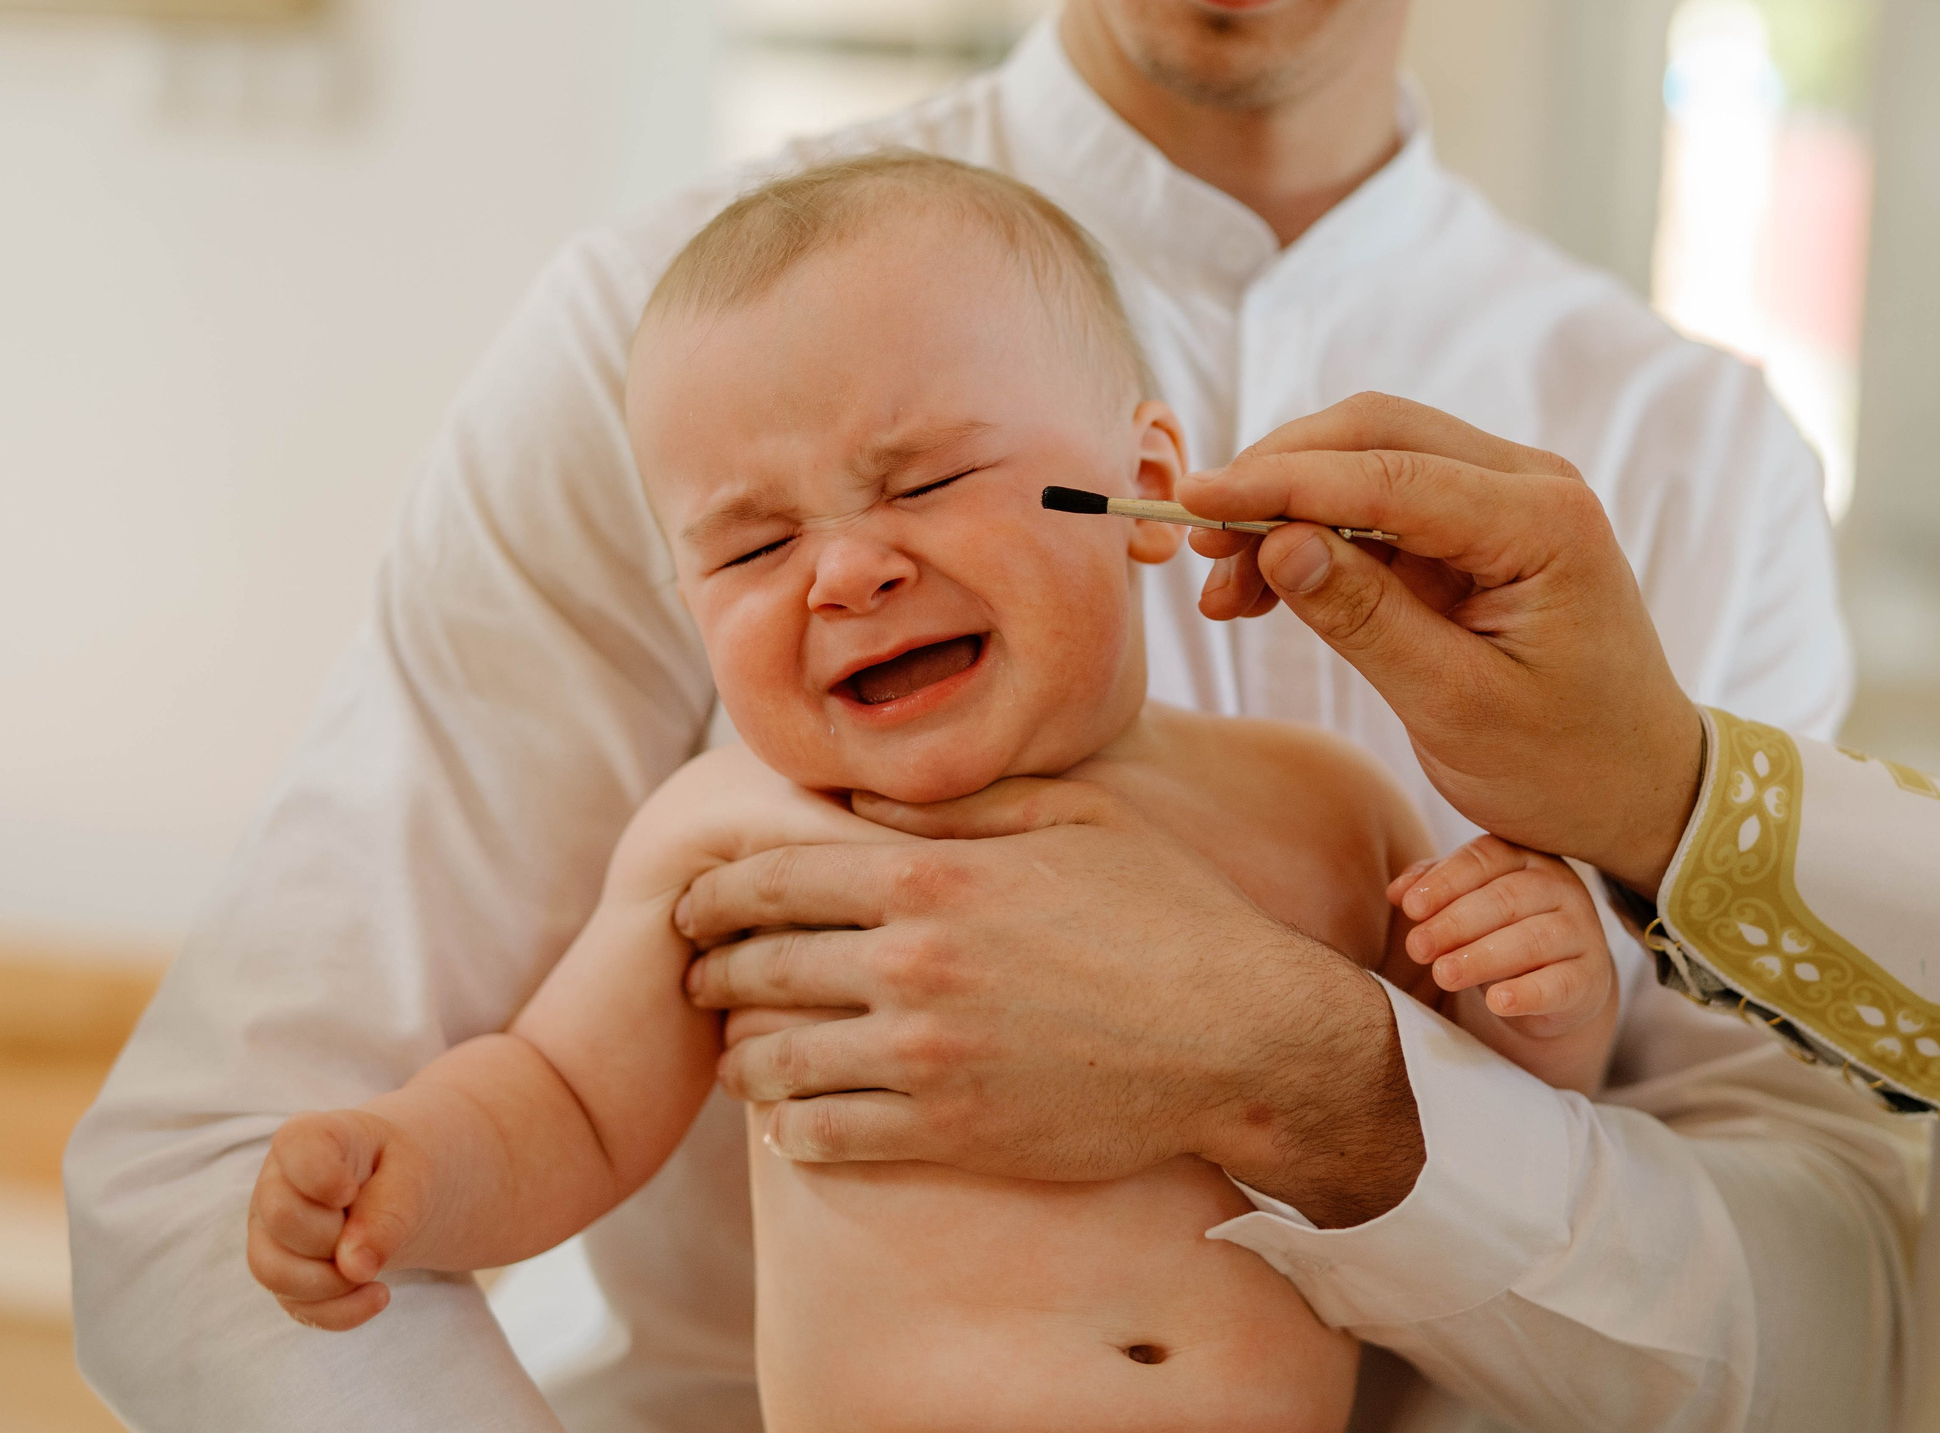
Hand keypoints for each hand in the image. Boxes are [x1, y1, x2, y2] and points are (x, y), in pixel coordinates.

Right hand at [246, 1110, 434, 1331]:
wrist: (396, 1188)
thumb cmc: (399, 1167)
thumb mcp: (412, 1173)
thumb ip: (389, 1211)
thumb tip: (355, 1268)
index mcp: (307, 1138)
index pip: (294, 1147)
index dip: (323, 1176)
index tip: (353, 1191)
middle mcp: (274, 1184)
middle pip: (282, 1218)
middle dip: (336, 1234)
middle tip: (372, 1227)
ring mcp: (269, 1233)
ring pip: (272, 1271)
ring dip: (334, 1281)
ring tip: (376, 1269)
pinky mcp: (282, 1274)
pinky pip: (295, 1306)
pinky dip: (341, 1311)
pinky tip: (379, 1295)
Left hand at [674, 777, 1423, 1227]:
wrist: (1243, 1038)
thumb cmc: (1170, 913)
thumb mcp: (1074, 819)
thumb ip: (958, 804)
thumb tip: (860, 800)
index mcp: (933, 875)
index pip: (775, 877)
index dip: (717, 892)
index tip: (697, 902)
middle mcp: (913, 963)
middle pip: (760, 967)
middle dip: (713, 970)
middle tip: (698, 977)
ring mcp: (925, 1056)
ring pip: (777, 1061)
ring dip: (740, 1057)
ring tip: (736, 1055)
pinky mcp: (948, 1133)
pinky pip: (825, 1139)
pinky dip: (790, 1130)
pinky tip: (790, 1122)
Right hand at [1180, 393, 1703, 895]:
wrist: (1642, 787)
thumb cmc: (1568, 764)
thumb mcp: (1457, 708)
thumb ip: (1366, 620)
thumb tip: (1279, 544)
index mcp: (1546, 523)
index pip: (1391, 474)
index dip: (1282, 483)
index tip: (1193, 501)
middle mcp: (1532, 484)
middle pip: (1375, 435)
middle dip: (1277, 481)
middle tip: (1198, 544)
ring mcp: (1507, 498)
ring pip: (1369, 462)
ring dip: (1289, 511)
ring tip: (1224, 590)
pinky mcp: (1480, 527)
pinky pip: (1382, 508)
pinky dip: (1318, 539)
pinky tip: (1264, 591)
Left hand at [1391, 837, 1614, 1039]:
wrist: (1559, 981)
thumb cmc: (1501, 929)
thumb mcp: (1466, 902)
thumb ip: (1433, 888)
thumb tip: (1397, 892)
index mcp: (1526, 857)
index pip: (1485, 859)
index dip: (1446, 882)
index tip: (1410, 908)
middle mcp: (1559, 887)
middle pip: (1506, 899)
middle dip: (1456, 923)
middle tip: (1418, 947)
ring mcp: (1581, 931)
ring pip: (1532, 939)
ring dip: (1482, 957)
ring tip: (1443, 974)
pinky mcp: (1590, 977)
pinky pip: (1560, 984)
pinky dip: (1528, 993)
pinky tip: (1497, 1001)